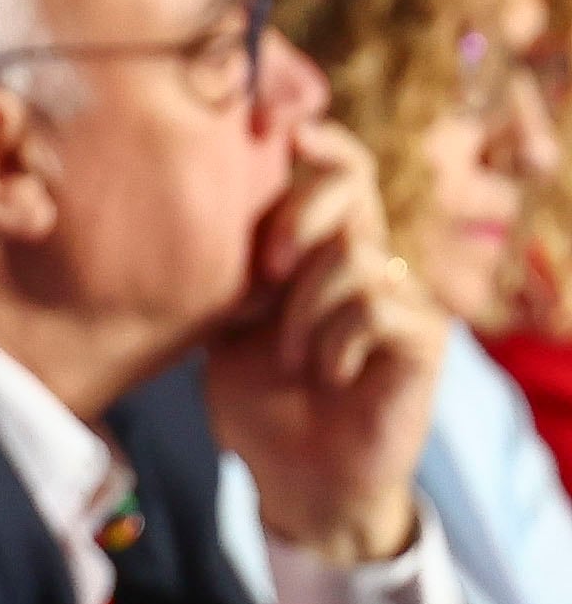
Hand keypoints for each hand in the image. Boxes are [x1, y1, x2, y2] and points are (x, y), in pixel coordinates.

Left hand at [202, 122, 445, 565]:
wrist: (293, 476)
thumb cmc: (257, 392)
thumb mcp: (224, 316)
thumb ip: (223, 261)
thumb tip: (179, 197)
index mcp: (324, 244)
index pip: (339, 166)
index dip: (319, 138)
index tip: (279, 127)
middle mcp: (372, 259)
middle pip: (352, 187)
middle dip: (296, 216)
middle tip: (265, 271)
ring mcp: (404, 298)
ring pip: (355, 254)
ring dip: (304, 307)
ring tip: (288, 355)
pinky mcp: (424, 342)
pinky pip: (379, 307)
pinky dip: (337, 339)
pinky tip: (325, 371)